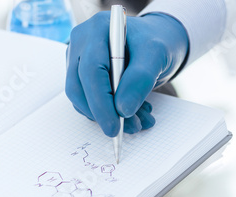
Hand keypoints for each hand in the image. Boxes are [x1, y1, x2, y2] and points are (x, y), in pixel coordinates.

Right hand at [65, 12, 188, 136]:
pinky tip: (133, 113)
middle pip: (79, 87)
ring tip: (140, 119)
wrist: (157, 42)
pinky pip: (89, 102)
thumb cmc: (156, 42)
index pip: (90, 70)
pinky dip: (110, 114)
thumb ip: (140, 79)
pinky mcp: (83, 77)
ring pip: (82, 99)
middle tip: (131, 128)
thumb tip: (122, 110)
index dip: (100, 102)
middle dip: (103, 114)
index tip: (114, 126)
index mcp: (97, 30)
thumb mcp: (156, 55)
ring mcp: (79, 61)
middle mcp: (82, 44)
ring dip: (109, 116)